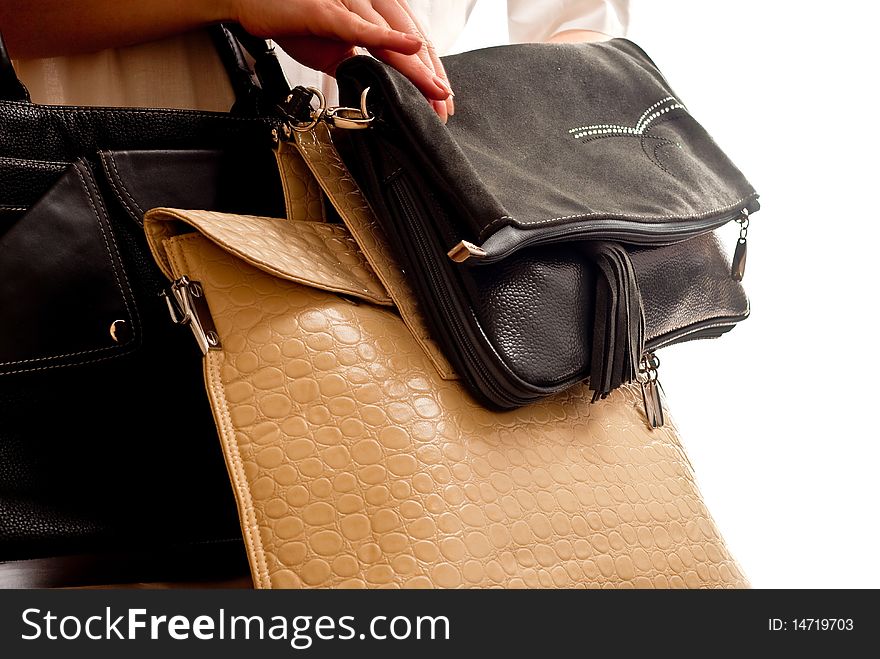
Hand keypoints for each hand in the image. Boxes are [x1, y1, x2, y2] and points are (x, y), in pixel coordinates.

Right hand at [233, 0, 453, 120]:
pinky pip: (361, 26)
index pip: (410, 40)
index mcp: (371, 9)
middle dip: (429, 74)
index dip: (428, 70)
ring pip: (392, 34)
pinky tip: (408, 48)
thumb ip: (357, 64)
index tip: (440, 98)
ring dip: (415, 66)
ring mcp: (348, 2)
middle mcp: (365, 1)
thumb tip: (376, 88)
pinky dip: (387, 38)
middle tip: (444, 104)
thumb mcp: (333, 48)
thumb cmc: (291, 18)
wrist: (250, 3)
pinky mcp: (327, 9)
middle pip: (409, 38)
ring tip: (433, 89)